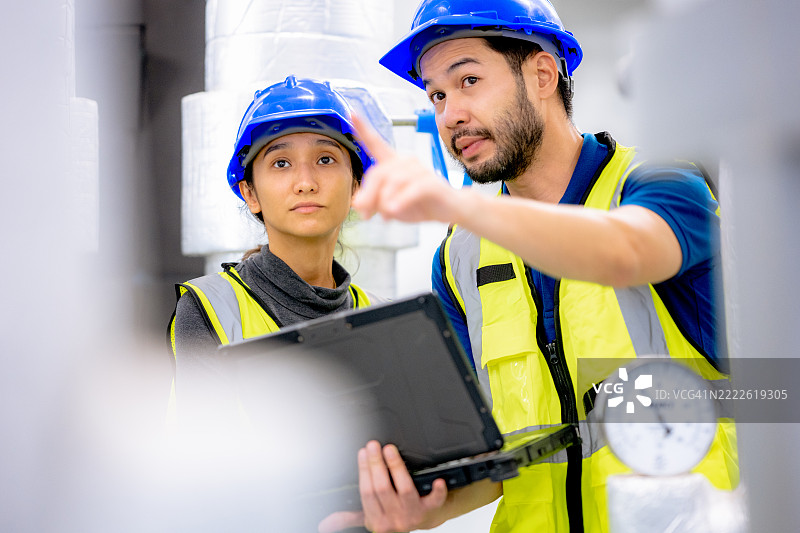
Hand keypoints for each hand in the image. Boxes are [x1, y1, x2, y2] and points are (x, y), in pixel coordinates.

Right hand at [318, 441, 447, 532]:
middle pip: (383, 488)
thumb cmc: (395, 519)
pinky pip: (435, 500)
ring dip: (397, 467)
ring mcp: (413, 514)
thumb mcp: (370, 520)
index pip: (367, 492)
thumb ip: (348, 518)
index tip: (363, 452)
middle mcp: (394, 518)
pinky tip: (437, 479)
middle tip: (374, 445)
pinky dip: (437, 490)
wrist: (425, 520)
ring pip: (404, 488)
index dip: (364, 471)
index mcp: (377, 520)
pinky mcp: (431, 510)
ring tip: (390, 450)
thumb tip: (324, 523)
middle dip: (377, 464)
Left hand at [351, 115, 461, 223]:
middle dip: (368, 195)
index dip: (363, 129)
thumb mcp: (390, 206)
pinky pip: (410, 190)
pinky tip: (394, 212)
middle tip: (366, 215)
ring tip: (386, 217)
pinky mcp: (431, 182)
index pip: (375, 143)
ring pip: (392, 182)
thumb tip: (357, 204)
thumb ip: (372, 202)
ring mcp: (419, 170)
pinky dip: (400, 202)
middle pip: (378, 173)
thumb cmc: (419, 203)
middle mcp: (405, 161)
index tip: (351, 112)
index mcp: (393, 162)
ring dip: (384, 202)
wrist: (450, 209)